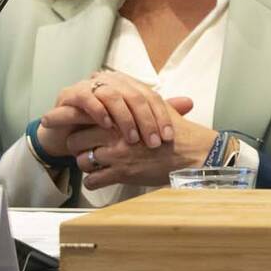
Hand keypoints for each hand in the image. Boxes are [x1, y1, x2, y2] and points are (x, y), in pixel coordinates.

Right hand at [48, 69, 189, 150]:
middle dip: (146, 120)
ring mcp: (90, 85)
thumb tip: (190, 103)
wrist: (66, 135)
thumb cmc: (102, 129)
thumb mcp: (131, 123)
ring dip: (125, 118)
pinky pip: (87, 98)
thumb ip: (156, 112)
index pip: (151, 96)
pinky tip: (107, 125)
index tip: (168, 137)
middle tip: (153, 142)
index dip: (161, 116)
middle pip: (135, 95)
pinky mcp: (70, 94)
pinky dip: (98, 111)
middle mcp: (111, 81)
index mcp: (128, 84)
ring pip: (113, 95)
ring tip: (132, 138)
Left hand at [65, 99, 210, 189]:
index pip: (85, 118)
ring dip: (87, 164)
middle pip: (76, 140)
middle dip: (79, 147)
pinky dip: (94, 181)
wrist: (194, 153)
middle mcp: (115, 134)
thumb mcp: (159, 106)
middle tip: (88, 149)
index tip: (83, 129)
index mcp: (121, 116)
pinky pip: (92, 181)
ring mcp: (117, 155)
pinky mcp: (121, 174)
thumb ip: (137, 100)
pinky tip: (102, 177)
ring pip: (82, 161)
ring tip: (97, 164)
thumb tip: (121, 89)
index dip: (80, 125)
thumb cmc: (179, 131)